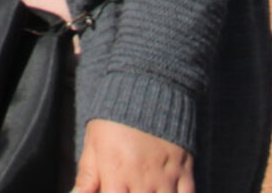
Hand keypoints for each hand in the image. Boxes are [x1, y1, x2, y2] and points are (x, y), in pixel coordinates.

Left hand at [71, 120, 192, 192]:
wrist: (147, 88)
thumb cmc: (114, 119)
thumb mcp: (93, 145)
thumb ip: (86, 177)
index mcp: (116, 176)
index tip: (112, 191)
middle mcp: (142, 181)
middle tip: (128, 188)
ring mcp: (166, 178)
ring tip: (146, 190)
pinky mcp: (185, 171)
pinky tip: (167, 192)